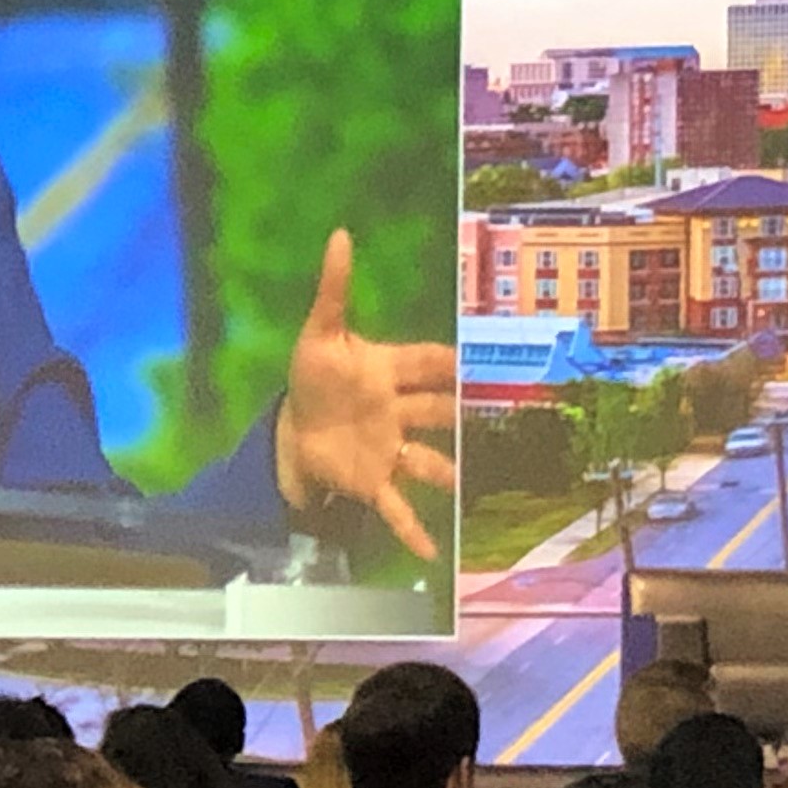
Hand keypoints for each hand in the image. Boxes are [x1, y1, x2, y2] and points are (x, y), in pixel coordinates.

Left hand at [275, 228, 457, 557]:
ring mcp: (390, 449)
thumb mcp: (319, 334)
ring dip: (444, 472)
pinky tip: (433, 553)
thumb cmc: (313, 379)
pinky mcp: (373, 482)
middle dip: (459, 414)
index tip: (475, 358)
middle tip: (495, 415)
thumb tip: (340, 234)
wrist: (292, 431)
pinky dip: (414, 530)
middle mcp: (399, 412)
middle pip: (436, 411)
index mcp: (388, 372)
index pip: (426, 363)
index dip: (448, 362)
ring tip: (465, 481)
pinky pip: (397, 506)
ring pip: (426, 460)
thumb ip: (334, 288)